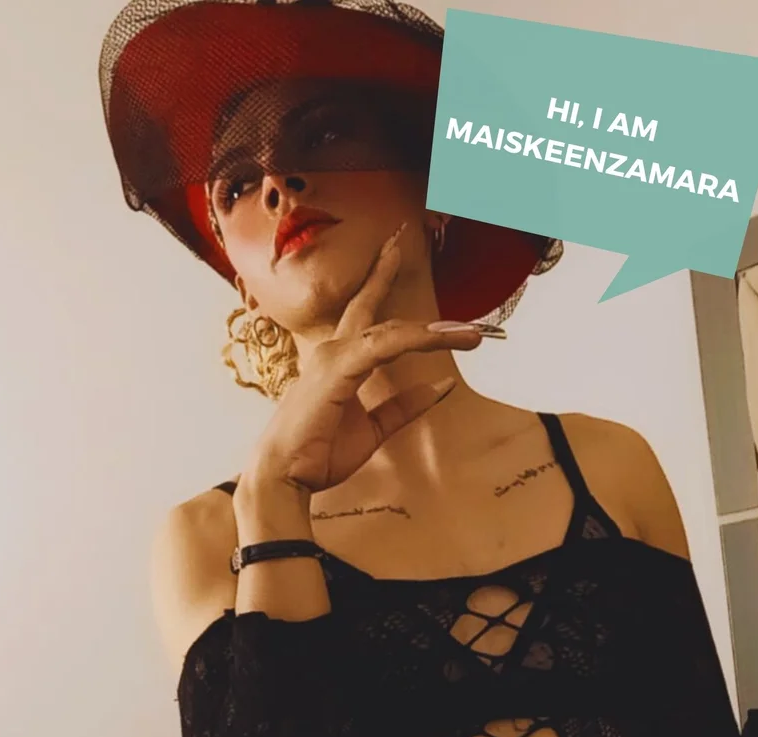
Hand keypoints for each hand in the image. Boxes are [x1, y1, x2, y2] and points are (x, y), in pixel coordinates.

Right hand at [242, 222, 482, 494]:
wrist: (285, 475)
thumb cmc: (318, 454)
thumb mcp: (374, 430)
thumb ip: (406, 407)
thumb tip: (443, 386)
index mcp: (337, 363)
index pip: (363, 318)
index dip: (379, 286)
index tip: (393, 257)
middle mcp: (332, 352)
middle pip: (369, 305)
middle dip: (385, 271)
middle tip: (402, 239)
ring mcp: (333, 358)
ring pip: (391, 330)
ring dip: (433, 330)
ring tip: (471, 332)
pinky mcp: (338, 370)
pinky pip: (386, 346)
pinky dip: (416, 340)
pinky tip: (444, 339)